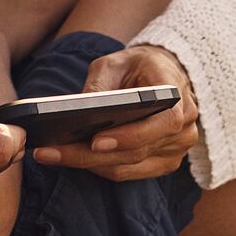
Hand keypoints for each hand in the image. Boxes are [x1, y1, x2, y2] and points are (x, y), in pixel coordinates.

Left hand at [33, 44, 199, 180]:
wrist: (164, 74)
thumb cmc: (138, 66)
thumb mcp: (115, 62)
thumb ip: (100, 85)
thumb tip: (77, 113)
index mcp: (178, 93)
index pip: (163, 121)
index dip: (131, 135)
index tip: (95, 140)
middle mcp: (184, 126)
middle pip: (138, 150)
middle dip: (91, 155)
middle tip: (51, 153)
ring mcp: (177, 149)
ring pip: (130, 166)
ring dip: (89, 164)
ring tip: (52, 155)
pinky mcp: (166, 162)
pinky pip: (130, 173)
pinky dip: (101, 168)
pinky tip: (73, 159)